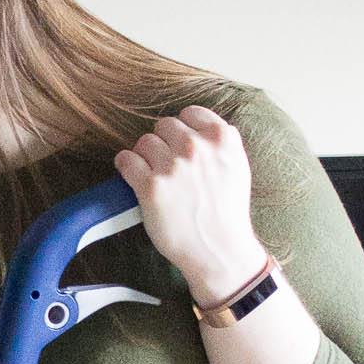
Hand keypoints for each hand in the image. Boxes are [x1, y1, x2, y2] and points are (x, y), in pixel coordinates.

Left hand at [115, 108, 268, 307]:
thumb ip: (222, 143)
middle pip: (164, 126)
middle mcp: (197, 147)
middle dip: (163, 143)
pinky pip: (126, 160)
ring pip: (144, 142)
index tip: (179, 144)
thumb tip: (203, 127)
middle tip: (166, 165)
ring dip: (145, 156)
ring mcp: (173, 166)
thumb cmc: (227, 213)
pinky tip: (131, 174)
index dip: (182, 128)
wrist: (219, 250)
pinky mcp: (151, 186)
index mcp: (222, 139)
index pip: (190, 113)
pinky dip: (125, 165)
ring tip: (153, 175)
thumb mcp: (238, 167)